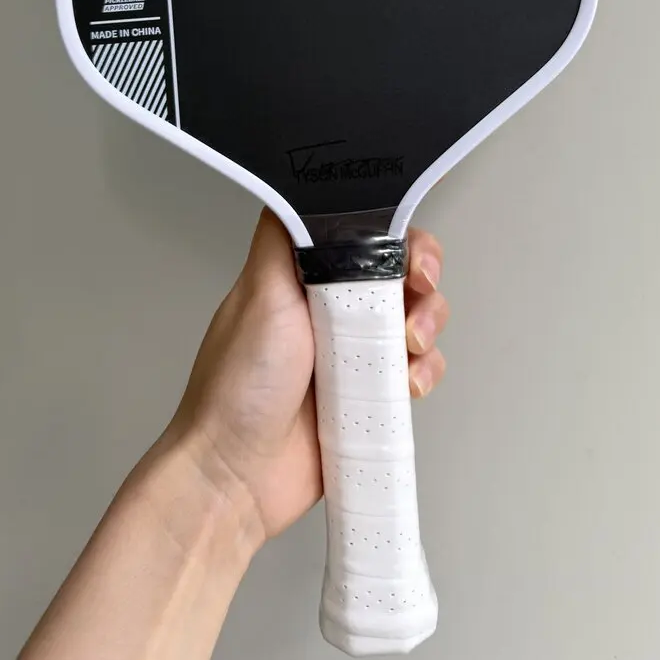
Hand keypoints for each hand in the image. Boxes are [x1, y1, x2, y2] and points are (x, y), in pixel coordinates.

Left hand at [165, 210, 448, 545]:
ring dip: (425, 330)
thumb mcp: (259, 292)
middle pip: (401, 275)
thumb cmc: (234, 387)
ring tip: (405, 352)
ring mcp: (351, 353)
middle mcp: (330, 308)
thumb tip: (303, 181)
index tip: (412, 259)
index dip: (400, 238)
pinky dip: (422, 375)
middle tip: (413, 306)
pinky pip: (415, 373)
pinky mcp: (367, 396)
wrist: (236, 477)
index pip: (367, 234)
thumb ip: (287, 236)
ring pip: (415, 321)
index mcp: (303, 274)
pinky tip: (405, 386)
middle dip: (421, 286)